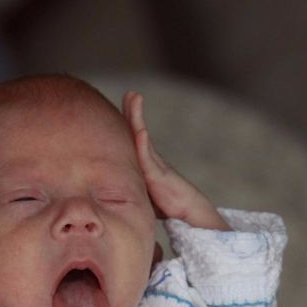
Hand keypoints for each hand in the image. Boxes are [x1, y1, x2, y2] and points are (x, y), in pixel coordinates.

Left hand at [122, 92, 231, 231]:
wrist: (191, 214)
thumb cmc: (169, 206)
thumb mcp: (144, 193)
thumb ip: (133, 186)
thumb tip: (115, 189)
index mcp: (147, 163)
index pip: (135, 139)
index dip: (129, 122)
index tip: (124, 102)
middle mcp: (152, 161)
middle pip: (139, 132)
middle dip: (134, 112)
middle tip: (131, 92)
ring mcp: (157, 167)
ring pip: (143, 140)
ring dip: (137, 118)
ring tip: (134, 98)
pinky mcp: (160, 178)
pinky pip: (148, 160)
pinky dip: (142, 145)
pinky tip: (140, 131)